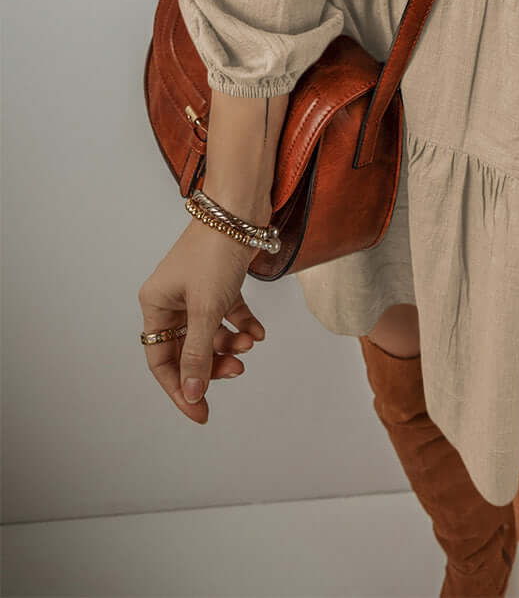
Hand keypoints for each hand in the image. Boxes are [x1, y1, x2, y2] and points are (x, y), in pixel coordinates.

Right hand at [138, 219, 266, 422]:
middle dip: (213, 364)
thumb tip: (191, 394)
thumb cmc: (215, 252)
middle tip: (237, 372)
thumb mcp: (205, 309)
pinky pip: (228, 314)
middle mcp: (172, 299)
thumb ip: (198, 354)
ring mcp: (196, 290)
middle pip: (188, 349)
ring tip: (251, 344)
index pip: (162, 360)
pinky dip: (243, 325)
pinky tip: (259, 332)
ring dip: (231, 344)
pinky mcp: (220, 281)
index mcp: (156, 304)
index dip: (181, 389)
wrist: (240, 208)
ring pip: (210, 333)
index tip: (202, 413)